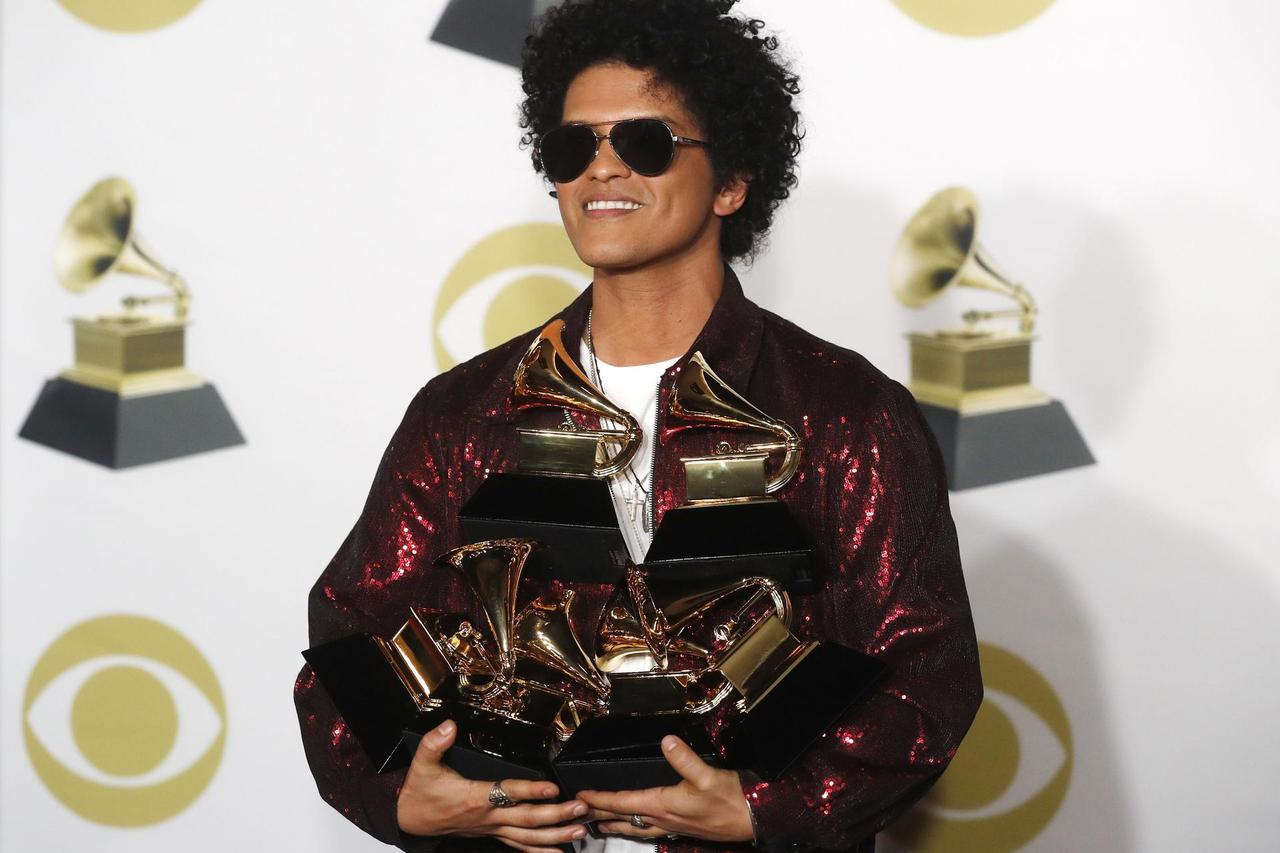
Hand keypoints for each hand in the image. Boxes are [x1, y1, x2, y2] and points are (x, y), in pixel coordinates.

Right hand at [397, 719, 588, 852]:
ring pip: (529, 837)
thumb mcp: (422, 764)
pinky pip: (520, 846)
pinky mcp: (492, 833)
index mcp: (475, 798)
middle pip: (528, 819)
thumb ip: (434, 743)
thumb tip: (448, 726)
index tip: (552, 787)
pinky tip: (560, 851)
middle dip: (557, 815)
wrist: (410, 820)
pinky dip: (541, 850)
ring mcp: (492, 828)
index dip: (531, 790)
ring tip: (580, 830)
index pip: (508, 792)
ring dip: (557, 835)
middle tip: (581, 808)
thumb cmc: (420, 793)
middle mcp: (488, 816)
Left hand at [578, 735, 753, 842]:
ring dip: (616, 825)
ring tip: (600, 826)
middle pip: (624, 818)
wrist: (754, 819)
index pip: (623, 802)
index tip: (580, 796)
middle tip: (579, 813)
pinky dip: (637, 827)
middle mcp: (665, 818)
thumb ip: (685, 759)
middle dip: (600, 815)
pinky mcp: (684, 827)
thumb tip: (667, 741)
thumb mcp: (708, 776)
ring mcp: (674, 826)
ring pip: (636, 827)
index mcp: (664, 805)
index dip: (600, 799)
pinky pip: (651, 830)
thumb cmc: (732, 800)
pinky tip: (640, 826)